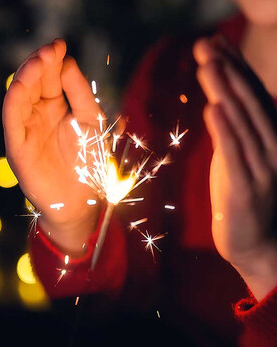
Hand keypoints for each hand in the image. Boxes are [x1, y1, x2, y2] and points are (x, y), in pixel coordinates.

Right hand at [2, 39, 101, 255]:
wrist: (81, 200)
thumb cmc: (88, 161)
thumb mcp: (91, 120)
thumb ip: (79, 91)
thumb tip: (65, 61)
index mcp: (55, 107)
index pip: (49, 77)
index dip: (53, 60)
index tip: (60, 44)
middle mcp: (37, 114)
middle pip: (33, 81)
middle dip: (40, 63)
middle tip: (51, 48)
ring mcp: (25, 129)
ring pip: (19, 95)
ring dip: (27, 76)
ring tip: (40, 60)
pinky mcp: (17, 146)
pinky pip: (11, 119)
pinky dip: (14, 100)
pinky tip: (22, 84)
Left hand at [194, 36, 276, 299]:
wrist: (256, 244)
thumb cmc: (244, 196)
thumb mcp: (240, 157)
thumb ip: (234, 131)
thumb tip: (221, 102)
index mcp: (271, 138)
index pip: (253, 95)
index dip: (236, 68)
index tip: (216, 45)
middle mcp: (273, 147)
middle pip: (249, 101)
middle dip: (228, 71)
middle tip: (207, 45)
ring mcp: (262, 167)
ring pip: (243, 122)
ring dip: (225, 91)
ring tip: (209, 65)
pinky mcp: (245, 187)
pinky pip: (234, 154)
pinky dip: (225, 129)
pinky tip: (214, 108)